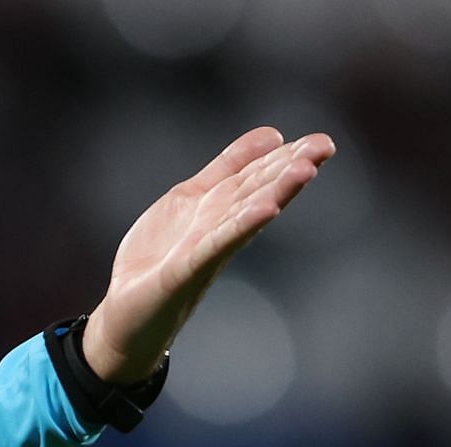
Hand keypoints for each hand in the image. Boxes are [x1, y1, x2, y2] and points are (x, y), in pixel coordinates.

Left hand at [83, 127, 336, 384]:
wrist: (126, 308)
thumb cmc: (160, 255)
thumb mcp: (192, 197)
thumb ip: (228, 168)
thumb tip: (274, 135)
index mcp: (220, 207)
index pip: (257, 177)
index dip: (287, 158)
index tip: (322, 141)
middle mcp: (219, 227)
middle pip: (258, 192)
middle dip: (290, 170)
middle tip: (324, 147)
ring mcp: (205, 249)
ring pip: (245, 216)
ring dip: (276, 193)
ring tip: (305, 171)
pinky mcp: (185, 270)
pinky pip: (216, 245)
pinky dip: (240, 226)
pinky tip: (265, 210)